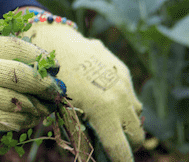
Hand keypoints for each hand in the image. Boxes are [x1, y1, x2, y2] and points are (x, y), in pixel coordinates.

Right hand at [0, 35, 62, 136]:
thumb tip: (34, 61)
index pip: (18, 48)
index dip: (41, 57)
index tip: (53, 66)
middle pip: (25, 76)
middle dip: (47, 86)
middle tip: (57, 91)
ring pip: (19, 103)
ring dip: (37, 108)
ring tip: (43, 108)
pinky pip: (6, 122)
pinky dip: (21, 122)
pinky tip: (25, 119)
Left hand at [22, 21, 144, 161]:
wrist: (53, 39)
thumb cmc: (51, 78)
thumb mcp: (62, 111)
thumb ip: (80, 135)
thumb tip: (90, 155)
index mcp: (104, 111)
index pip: (121, 149)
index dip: (121, 161)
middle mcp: (120, 98)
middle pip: (137, 135)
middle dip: (127, 144)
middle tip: (110, 145)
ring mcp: (124, 83)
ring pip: (136, 114)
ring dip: (126, 123)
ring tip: (106, 123)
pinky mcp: (123, 71)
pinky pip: (130, 94)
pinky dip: (122, 102)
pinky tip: (101, 97)